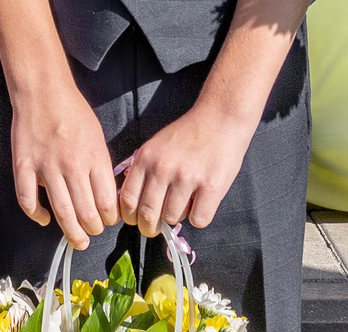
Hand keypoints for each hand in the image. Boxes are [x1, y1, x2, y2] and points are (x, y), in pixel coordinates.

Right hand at [9, 75, 117, 249]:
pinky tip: (44, 218)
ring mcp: (45, 167)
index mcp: (93, 158)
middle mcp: (71, 165)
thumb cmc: (73, 112)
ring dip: (71, 232)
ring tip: (77, 240)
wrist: (43, 91)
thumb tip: (106, 196)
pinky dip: (37, 215)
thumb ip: (101, 167)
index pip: (106, 203)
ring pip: (61, 213)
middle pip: (86, 213)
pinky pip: (28, 201)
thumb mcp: (98, 137)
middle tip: (91, 234)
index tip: (107, 221)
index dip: (109, 219)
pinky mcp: (23, 166)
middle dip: (92, 230)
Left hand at [117, 99, 259, 236]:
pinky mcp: (211, 187)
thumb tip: (130, 202)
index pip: (127, 200)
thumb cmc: (187, 134)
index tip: (136, 221)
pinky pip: (198, 220)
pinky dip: (199, 217)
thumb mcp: (155, 145)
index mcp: (145, 159)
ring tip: (183, 205)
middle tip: (155, 229)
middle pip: (147, 215)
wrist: (220, 118)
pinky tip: (201, 204)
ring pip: (172, 219)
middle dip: (149, 228)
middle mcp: (163, 169)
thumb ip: (142, 169)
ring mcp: (187, 178)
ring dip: (176, 218)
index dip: (130, 217)